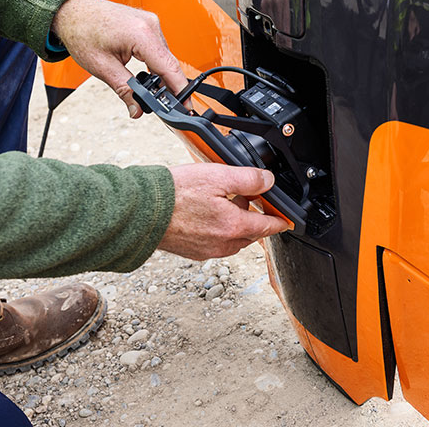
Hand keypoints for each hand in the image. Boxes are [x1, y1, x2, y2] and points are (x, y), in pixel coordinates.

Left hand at [51, 0, 186, 117]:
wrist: (72, 11)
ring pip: (165, 56)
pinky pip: (159, 47)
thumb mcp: (102, 68)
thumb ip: (125, 90)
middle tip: (164, 106)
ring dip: (160, 74)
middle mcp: (150, 25)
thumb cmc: (82, 32)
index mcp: (141, 34)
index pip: (169, 68)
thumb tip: (137, 109)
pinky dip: (155, 62)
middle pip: (169, 63)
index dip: (179, 90)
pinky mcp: (147, 23)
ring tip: (152, 92)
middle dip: (168, 85)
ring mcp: (151, 22)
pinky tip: (148, 74)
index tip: (186, 107)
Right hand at [159, 163, 290, 259]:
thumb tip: (267, 182)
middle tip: (244, 197)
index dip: (280, 221)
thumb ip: (248, 179)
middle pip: (251, 233)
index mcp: (233, 226)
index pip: (268, 227)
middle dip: (253, 217)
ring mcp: (207, 250)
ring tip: (221, 202)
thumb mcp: (217, 176)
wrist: (141, 212)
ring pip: (233, 239)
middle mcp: (223, 244)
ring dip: (235, 224)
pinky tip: (206, 214)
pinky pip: (216, 242)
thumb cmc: (174, 194)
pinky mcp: (193, 252)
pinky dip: (219, 230)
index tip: (287, 220)